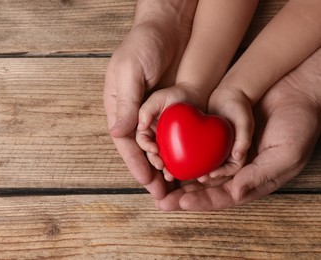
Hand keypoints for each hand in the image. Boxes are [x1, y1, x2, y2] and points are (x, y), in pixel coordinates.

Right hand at [103, 2, 196, 198]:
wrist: (170, 25)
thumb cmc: (144, 44)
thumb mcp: (130, 71)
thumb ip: (125, 103)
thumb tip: (118, 134)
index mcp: (120, 107)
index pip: (127, 143)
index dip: (136, 164)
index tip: (147, 182)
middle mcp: (137, 114)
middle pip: (144, 150)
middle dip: (152, 173)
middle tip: (163, 194)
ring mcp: (157, 112)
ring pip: (161, 147)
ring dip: (167, 166)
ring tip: (177, 186)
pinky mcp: (174, 107)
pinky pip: (176, 134)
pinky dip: (180, 150)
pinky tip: (188, 163)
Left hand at [154, 47, 320, 210]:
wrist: (295, 87)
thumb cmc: (299, 123)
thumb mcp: (286, 153)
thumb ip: (259, 175)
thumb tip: (234, 194)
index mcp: (252, 178)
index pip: (224, 196)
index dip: (203, 201)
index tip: (182, 203)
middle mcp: (236, 168)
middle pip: (205, 187)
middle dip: (183, 196)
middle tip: (161, 201)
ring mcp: (225, 150)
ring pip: (197, 168)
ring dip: (178, 178)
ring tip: (158, 185)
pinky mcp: (218, 133)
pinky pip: (197, 146)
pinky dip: (183, 153)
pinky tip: (166, 157)